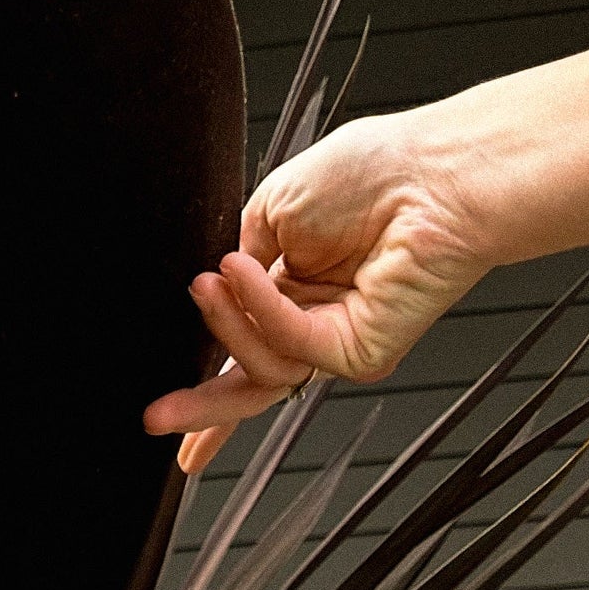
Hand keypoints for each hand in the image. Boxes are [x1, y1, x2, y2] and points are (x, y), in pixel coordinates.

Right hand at [144, 113, 483, 473]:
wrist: (433, 173)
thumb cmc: (376, 173)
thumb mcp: (274, 205)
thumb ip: (241, 255)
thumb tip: (216, 289)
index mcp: (298, 288)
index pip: (245, 346)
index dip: (206, 387)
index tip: (165, 411)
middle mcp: (317, 321)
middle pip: (248, 382)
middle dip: (199, 406)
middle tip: (155, 416)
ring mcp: (338, 341)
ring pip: (262, 370)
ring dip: (224, 325)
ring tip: (210, 282)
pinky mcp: (358, 352)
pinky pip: (288, 344)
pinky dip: (258, 309)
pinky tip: (240, 273)